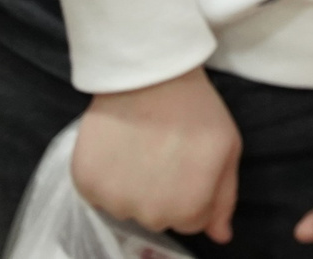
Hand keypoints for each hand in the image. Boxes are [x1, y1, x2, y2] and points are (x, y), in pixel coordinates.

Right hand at [74, 67, 240, 242]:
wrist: (149, 75)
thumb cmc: (195, 110)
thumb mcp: (227, 149)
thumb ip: (224, 199)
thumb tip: (221, 238)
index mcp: (188, 210)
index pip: (191, 221)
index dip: (193, 192)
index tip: (189, 163)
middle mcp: (150, 215)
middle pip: (159, 217)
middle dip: (164, 193)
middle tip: (165, 153)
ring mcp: (114, 201)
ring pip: (127, 207)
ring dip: (133, 187)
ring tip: (141, 148)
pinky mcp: (85, 184)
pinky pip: (98, 194)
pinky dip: (106, 177)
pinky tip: (118, 148)